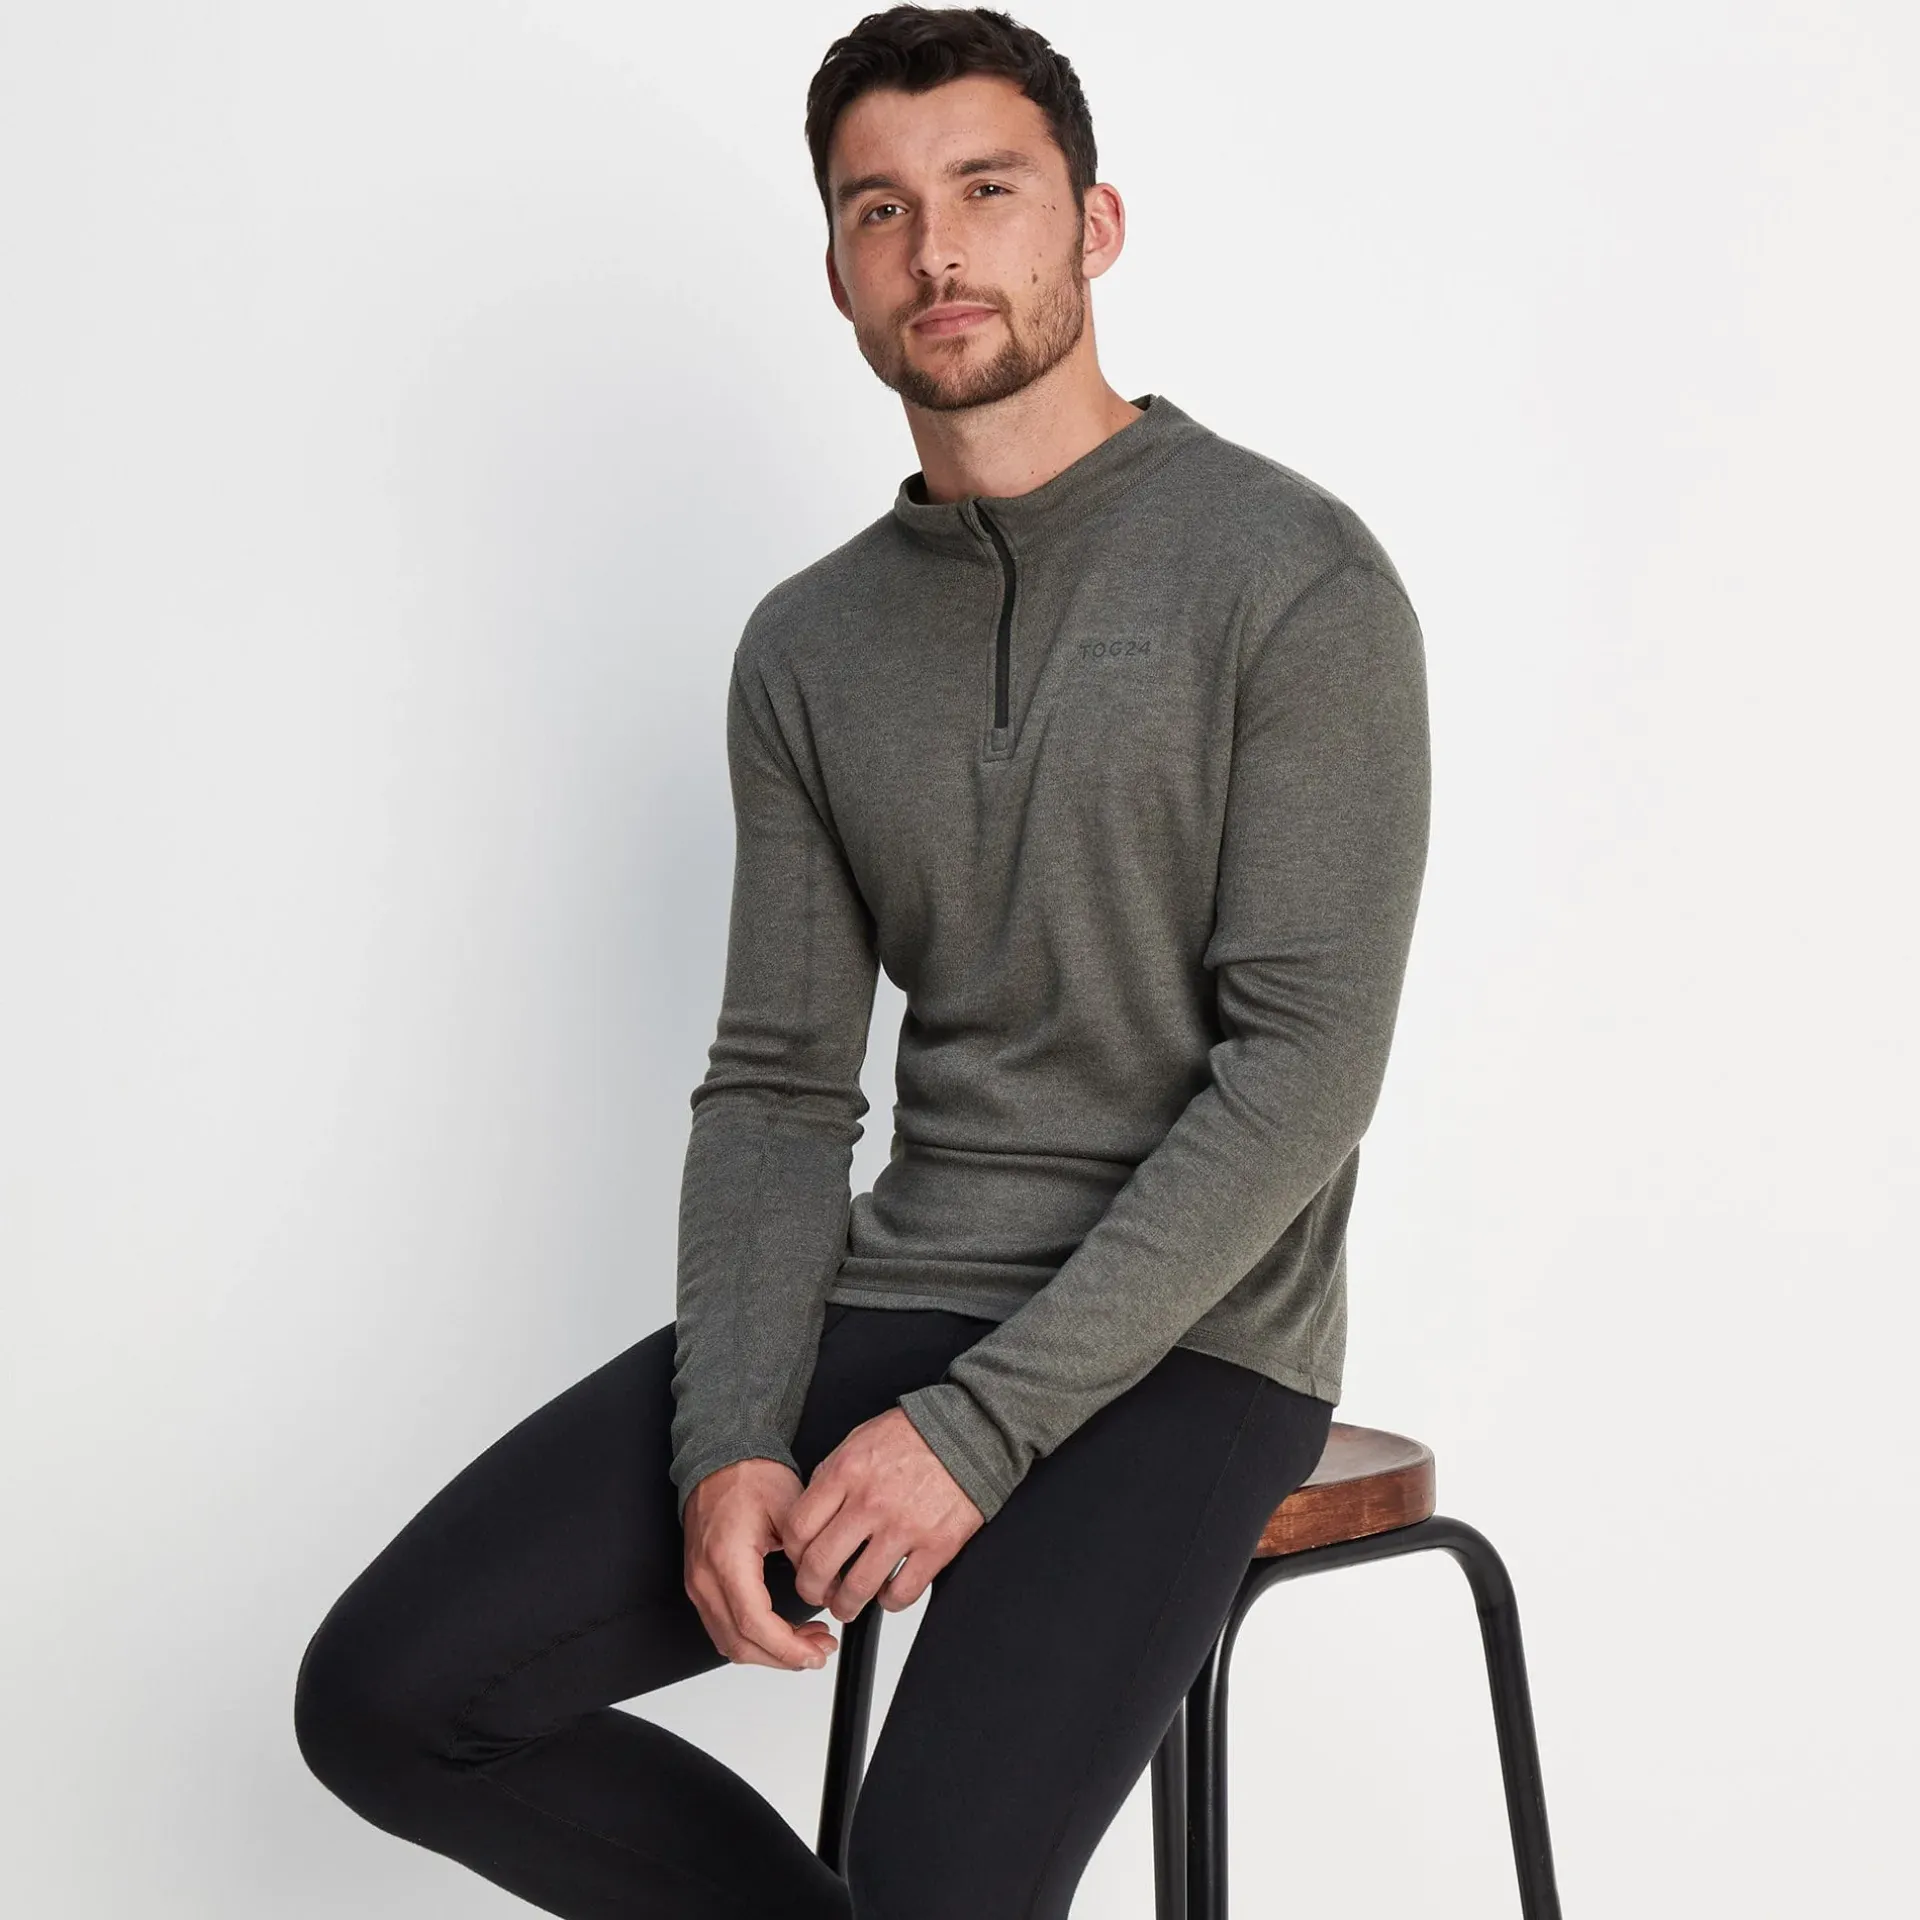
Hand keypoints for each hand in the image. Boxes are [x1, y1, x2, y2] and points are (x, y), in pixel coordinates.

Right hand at [682, 1458, 839, 1670]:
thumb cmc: (750, 1476)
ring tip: (807, 1642)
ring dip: (769, 1652)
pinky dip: (753, 1639)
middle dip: (783, 1657)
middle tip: (819, 1650)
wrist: (720, 1460)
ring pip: (729, 1643)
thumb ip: (808, 1554)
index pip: (754, 1623)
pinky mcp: (701, 1585)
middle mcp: (705, 1577)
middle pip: (739, 1643)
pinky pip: (723, 1628)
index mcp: (727, 1559)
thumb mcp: (791, 1508)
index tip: (815, 1653)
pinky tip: (781, 1632)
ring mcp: (698, 1584)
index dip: (787, 1648)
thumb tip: (827, 1592)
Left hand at [781, 1408, 983, 1620]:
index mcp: (847, 1472)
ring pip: (857, 1588)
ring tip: (847, 1605)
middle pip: (820, 1565)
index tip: (800, 1561)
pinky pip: (902, 1593)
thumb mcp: (859, 1439)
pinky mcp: (937, 1545)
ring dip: (846, 1605)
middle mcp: (870, 1501)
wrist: (970, 1431)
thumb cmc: (914, 1434)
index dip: (793, 1554)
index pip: (799, 1528)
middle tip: (816, 1593)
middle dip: (811, 1589)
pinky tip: (888, 1593)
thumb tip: (811, 1511)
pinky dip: (890, 1602)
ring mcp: (904, 1526)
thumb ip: (831, 1474)